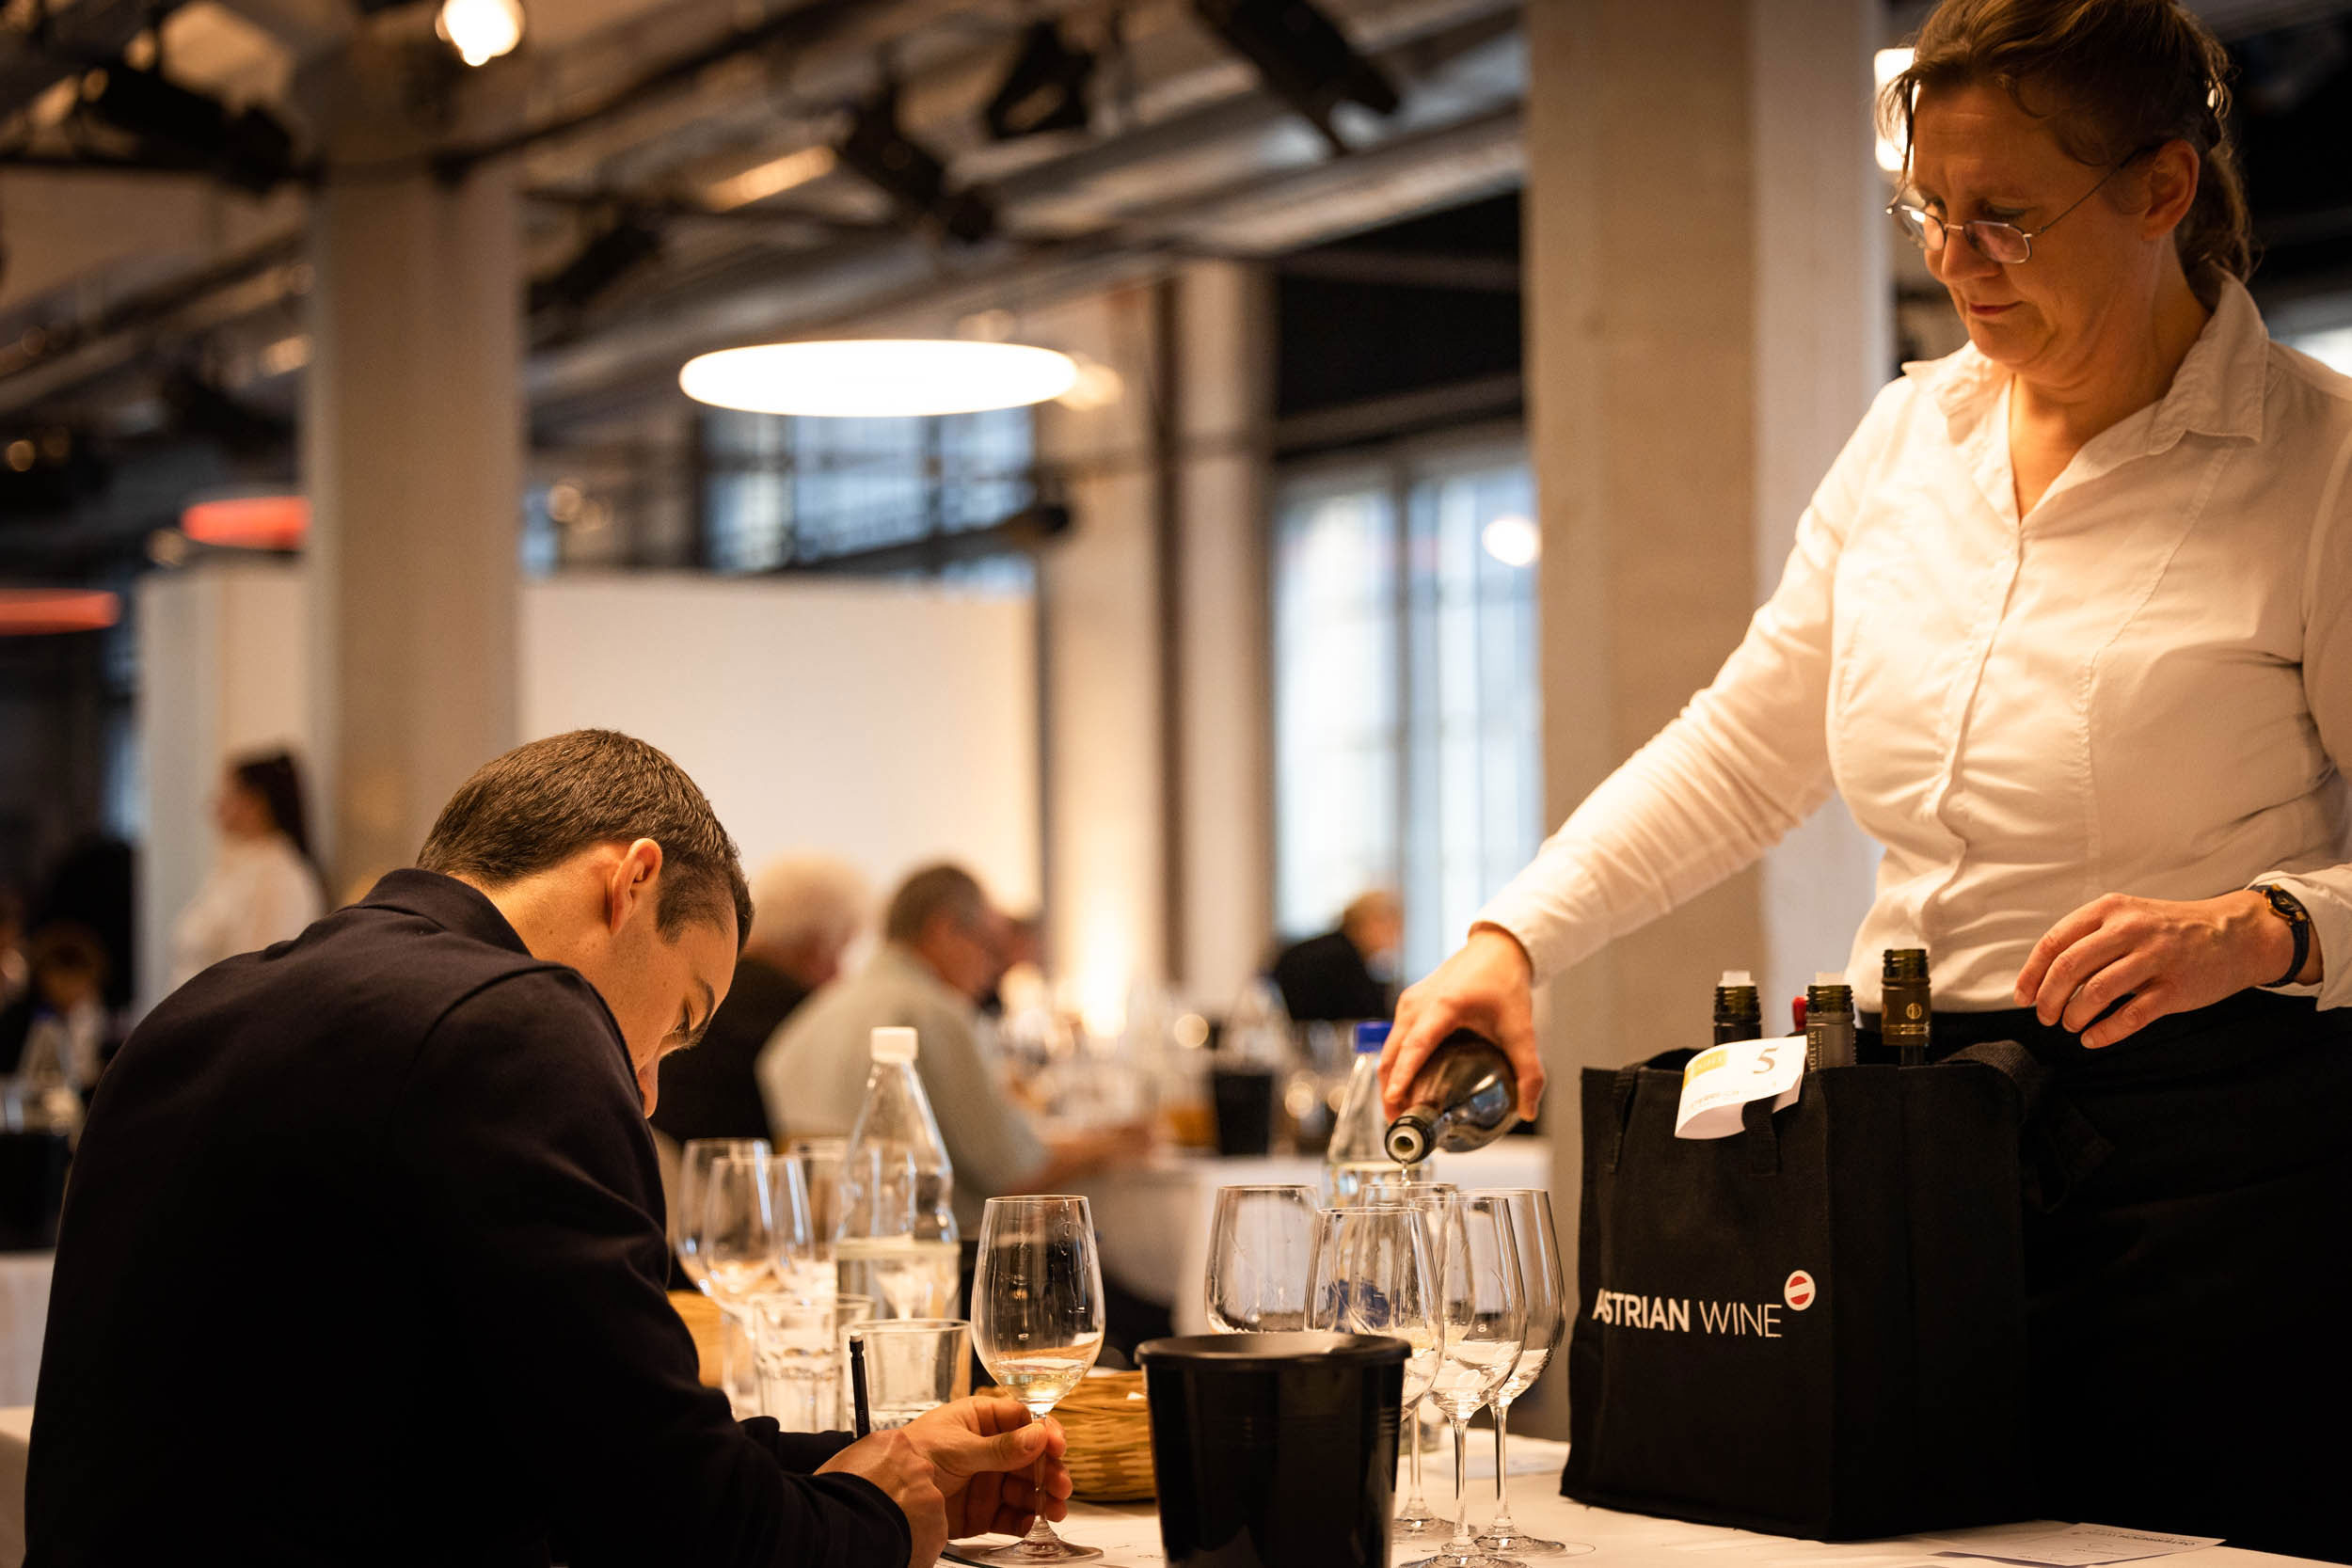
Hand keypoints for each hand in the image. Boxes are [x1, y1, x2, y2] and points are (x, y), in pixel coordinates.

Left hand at [817, 1396, 1069, 1563]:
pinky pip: (1010, 1516)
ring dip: (1044, 1498)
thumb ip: (1001, 1447)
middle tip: (1061, 1486)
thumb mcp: (959, 1447)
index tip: (1058, 1447)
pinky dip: (1025, 1520)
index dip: (1045, 1433)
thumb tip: (1038, 1435)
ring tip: (1055, 1509)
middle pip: (1031, 1459)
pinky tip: (1033, 1522)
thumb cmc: (912, 1455)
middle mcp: (987, 1450)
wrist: (882, 1497)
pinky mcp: (980, 1513)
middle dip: (1049, 1471)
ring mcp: (985, 1482)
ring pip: (1025, 1489)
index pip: (1024, 1421)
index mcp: (980, 1419)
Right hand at [1380, 925, 1540, 1120]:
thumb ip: (1528, 1071)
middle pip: (1391, 1056)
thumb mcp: (1521, 1028)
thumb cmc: (1504, 982)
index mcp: (1443, 1007)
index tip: (1396, 1102)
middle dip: (1391, 1093)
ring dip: (1390, 1082)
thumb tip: (1528, 1110)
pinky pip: (1394, 1041)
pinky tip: (1407, 1088)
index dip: (1404, 1078)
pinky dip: (1395, 1067)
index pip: (1416, 1048)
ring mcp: (1408, 1004)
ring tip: (1402, 1114)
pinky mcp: (1408, 1006)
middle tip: (1401, 1127)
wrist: (1495, 949)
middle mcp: (1418, 1004)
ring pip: (1388, 1051)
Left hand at [2012, 890, 2309, 1048]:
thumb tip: (2043, 977)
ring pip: (2094, 993)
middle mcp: (2129, 929)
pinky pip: (2129, 1016)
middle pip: (2068, 968)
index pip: (2053, 943)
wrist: (2235, 934)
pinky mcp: (2175, 988)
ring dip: (2073, 1016)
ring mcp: (2155, 958)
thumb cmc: (2170, 930)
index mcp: (2109, 910)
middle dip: (2048, 999)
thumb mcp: (2127, 916)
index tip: (2023, 997)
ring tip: (2070, 1025)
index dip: (2032, 974)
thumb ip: (2088, 939)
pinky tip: (2092, 1038)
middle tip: (2045, 1016)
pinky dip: (2103, 1032)